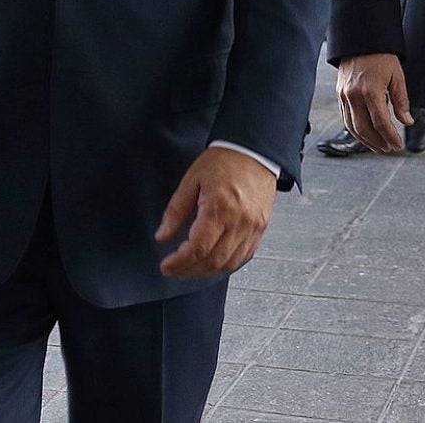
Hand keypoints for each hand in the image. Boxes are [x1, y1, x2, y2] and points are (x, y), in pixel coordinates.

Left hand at [156, 148, 277, 278]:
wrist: (253, 152)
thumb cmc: (225, 161)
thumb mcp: (191, 180)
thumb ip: (176, 210)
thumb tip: (163, 235)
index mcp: (220, 208)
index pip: (198, 249)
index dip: (180, 263)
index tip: (167, 266)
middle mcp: (239, 222)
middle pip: (213, 261)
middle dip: (190, 271)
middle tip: (174, 270)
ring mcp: (253, 228)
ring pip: (229, 264)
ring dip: (207, 272)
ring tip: (190, 268)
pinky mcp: (260, 229)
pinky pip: (244, 257)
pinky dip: (226, 265)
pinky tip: (213, 262)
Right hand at [336, 53, 413, 151]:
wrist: (360, 41)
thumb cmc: (381, 56)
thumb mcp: (397, 76)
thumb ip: (401, 101)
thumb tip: (407, 121)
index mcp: (370, 91)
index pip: (381, 122)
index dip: (390, 137)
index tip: (398, 145)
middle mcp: (354, 95)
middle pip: (364, 128)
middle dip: (378, 142)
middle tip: (390, 149)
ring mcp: (344, 96)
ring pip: (352, 127)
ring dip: (365, 140)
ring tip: (378, 147)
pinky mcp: (339, 95)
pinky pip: (345, 118)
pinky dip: (355, 130)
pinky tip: (365, 135)